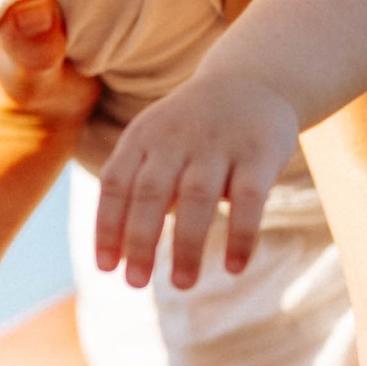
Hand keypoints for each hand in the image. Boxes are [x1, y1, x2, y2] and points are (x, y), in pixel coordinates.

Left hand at [94, 69, 299, 288]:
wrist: (252, 81)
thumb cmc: (190, 129)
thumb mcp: (154, 142)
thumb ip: (134, 187)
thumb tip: (118, 254)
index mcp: (143, 136)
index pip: (116, 183)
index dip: (108, 226)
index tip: (106, 267)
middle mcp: (177, 138)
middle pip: (151, 193)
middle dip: (140, 241)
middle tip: (136, 283)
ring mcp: (219, 144)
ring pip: (197, 199)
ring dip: (187, 246)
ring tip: (181, 284)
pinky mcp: (260, 153)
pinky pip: (250, 200)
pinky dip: (240, 236)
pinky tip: (233, 267)